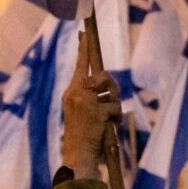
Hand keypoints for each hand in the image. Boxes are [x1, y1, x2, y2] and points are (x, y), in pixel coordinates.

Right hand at [59, 34, 119, 176]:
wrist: (78, 156)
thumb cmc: (83, 135)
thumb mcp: (84, 111)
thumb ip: (92, 95)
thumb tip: (106, 79)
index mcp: (71, 92)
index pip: (79, 65)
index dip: (83, 49)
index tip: (84, 32)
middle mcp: (76, 93)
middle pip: (102, 75)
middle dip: (111, 87)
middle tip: (110, 103)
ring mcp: (86, 101)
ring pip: (111, 90)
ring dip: (114, 105)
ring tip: (108, 120)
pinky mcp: (97, 111)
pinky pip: (116, 107)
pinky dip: (116, 119)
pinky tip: (108, 128)